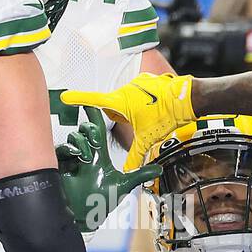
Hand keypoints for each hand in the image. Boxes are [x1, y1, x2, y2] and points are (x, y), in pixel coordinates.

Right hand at [56, 108, 161, 231]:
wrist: (85, 217)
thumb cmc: (100, 203)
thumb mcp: (123, 185)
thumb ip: (139, 174)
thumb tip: (158, 169)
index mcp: (99, 157)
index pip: (97, 131)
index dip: (93, 117)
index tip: (90, 103)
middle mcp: (85, 155)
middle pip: (84, 130)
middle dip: (89, 129)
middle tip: (96, 139)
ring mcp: (72, 160)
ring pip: (74, 138)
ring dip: (82, 143)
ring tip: (88, 157)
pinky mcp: (60, 166)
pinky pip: (61, 150)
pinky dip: (69, 150)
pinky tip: (76, 156)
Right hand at [62, 73, 195, 171]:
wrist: (186, 99)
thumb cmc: (166, 116)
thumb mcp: (147, 138)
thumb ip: (135, 155)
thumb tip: (128, 172)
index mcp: (120, 102)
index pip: (94, 102)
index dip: (78, 100)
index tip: (65, 97)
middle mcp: (125, 90)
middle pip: (112, 106)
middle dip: (120, 117)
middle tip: (136, 124)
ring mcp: (135, 83)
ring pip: (125, 100)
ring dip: (133, 110)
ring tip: (150, 116)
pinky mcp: (145, 80)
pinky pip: (137, 92)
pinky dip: (143, 101)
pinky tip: (155, 108)